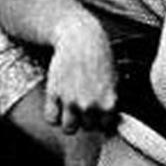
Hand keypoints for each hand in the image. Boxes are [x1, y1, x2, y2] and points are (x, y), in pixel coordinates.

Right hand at [45, 14, 117, 134]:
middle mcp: (90, 105)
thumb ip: (112, 103)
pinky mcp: (54, 94)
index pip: (105, 127)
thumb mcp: (115, 80)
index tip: (98, 112)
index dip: (101, 120)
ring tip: (70, 108)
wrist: (80, 37)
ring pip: (69, 128)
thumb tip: (109, 124)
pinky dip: (53, 114)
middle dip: (85, 118)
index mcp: (109, 103)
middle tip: (84, 103)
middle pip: (87, 128)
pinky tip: (58, 104)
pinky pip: (51, 118)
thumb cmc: (100, 56)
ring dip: (69, 120)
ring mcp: (71, 101)